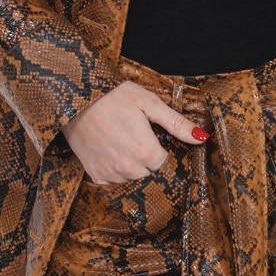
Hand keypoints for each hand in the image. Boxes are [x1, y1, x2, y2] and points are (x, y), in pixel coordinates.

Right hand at [61, 81, 210, 184]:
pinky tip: (108, 148)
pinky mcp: (96, 176)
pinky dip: (113, 167)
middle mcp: (130, 169)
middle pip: (149, 171)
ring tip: (119, 138)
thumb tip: (202, 138)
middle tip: (133, 133)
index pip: (164, 162)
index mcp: (147, 153)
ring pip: (132, 176)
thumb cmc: (112, 96)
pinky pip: (113, 179)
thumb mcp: (148, 103)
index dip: (160, 148)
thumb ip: (176, 123)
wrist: (73, 99)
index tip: (150, 135)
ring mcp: (111, 174)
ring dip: (130, 163)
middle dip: (146, 156)